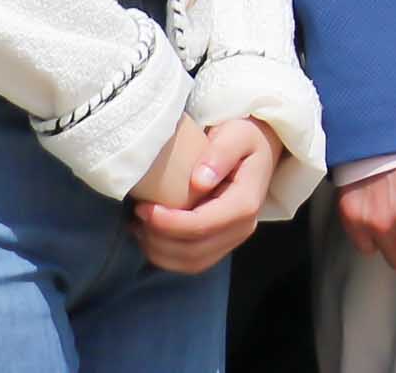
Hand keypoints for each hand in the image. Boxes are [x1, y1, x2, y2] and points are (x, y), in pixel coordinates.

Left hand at [134, 117, 275, 273]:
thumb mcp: (237, 133)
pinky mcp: (221, 243)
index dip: (169, 223)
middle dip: (158, 239)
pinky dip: (166, 255)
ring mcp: (232, 239)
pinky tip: (149, 233)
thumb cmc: (244, 137)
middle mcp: (242, 228)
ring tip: (138, 226)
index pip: (203, 225)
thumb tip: (199, 181)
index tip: (143, 207)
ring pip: (191, 263)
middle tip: (136, 215)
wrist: (259, 148)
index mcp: (245, 203)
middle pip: (194, 251)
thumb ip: (221, 153)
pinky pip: (191, 262)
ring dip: (159, 251)